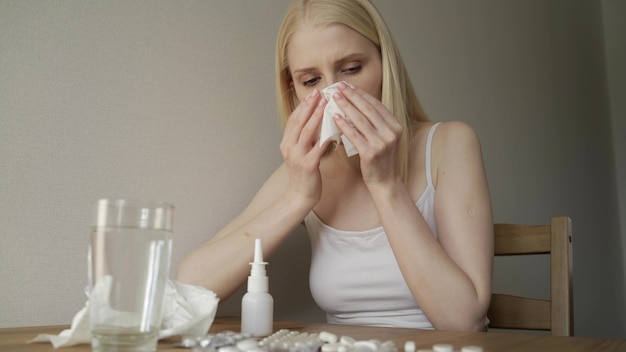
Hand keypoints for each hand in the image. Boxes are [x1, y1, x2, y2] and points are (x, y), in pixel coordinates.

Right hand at [280, 89, 329, 206]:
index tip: (314, 93)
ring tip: (326, 104)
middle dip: (309, 105)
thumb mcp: (300, 153)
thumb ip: (305, 138)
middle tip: (320, 92)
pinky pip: (318, 147)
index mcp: (286, 143)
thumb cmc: (304, 174)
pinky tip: (334, 127)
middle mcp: (289, 147)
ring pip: (307, 131)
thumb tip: (317, 120)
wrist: (300, 195)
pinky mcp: (308, 165)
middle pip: (298, 121)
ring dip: (317, 116)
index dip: (303, 105)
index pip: (294, 119)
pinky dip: (326, 136)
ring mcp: (297, 156)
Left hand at [331, 82, 403, 187]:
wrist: (385, 181)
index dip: (361, 94)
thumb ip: (375, 122)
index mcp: (395, 126)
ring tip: (334, 98)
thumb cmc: (380, 159)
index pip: (376, 105)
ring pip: (360, 120)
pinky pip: (354, 135)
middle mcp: (391, 132)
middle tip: (339, 87)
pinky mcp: (371, 153)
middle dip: (352, 96)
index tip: (349, 85)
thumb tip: (356, 103)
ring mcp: (382, 143)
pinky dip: (344, 125)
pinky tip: (335, 117)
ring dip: (346, 107)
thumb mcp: (383, 137)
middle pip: (368, 109)